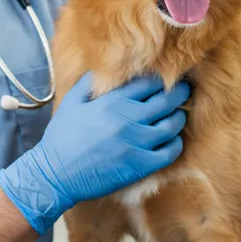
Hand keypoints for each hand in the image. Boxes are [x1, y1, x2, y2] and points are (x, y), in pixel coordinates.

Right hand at [0, 72, 189, 233]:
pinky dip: (175, 143)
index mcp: (113, 101)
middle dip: (179, 93)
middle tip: (183, 91)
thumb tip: (108, 68)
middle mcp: (129, 119)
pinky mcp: (140, 165)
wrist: (57, 173)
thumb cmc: (62, 136)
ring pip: (172, 125)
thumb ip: (91, 82)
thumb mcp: (72, 102)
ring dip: (178, 117)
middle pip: (167, 100)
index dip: (161, 79)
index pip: (150, 82)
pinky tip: (170, 141)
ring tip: (176, 115)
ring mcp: (137, 143)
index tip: (165, 79)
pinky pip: (171, 152)